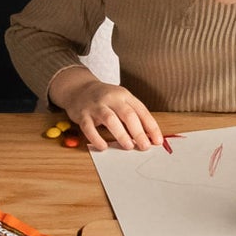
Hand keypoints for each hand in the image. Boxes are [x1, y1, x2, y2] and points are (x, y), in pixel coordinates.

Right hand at [49, 67, 164, 151]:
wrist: (78, 89)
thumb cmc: (104, 99)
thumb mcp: (121, 101)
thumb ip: (134, 116)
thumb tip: (149, 137)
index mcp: (124, 95)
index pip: (141, 111)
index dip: (151, 127)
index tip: (157, 141)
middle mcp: (111, 98)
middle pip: (128, 115)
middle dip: (138, 132)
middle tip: (145, 146)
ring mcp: (96, 106)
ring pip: (110, 119)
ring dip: (121, 135)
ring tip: (128, 146)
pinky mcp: (82, 114)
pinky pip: (89, 128)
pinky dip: (96, 138)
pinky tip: (103, 146)